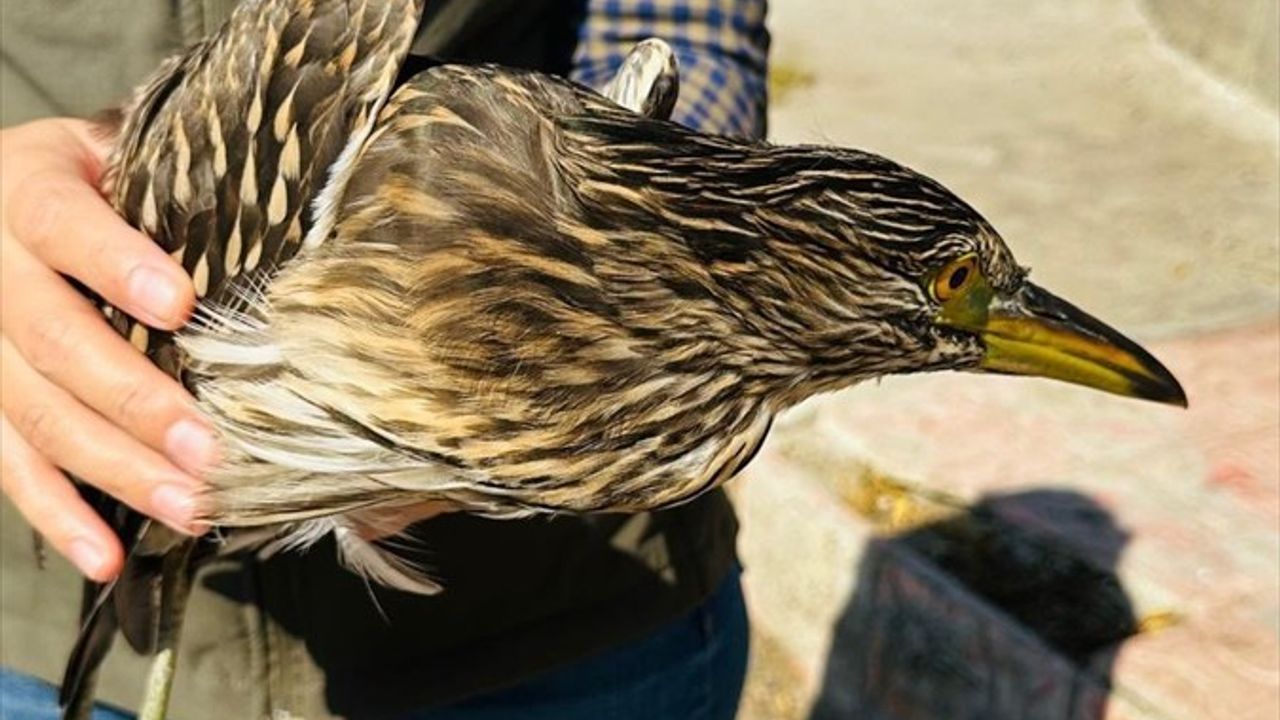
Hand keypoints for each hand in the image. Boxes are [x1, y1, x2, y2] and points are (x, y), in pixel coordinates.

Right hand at [1, 118, 215, 580]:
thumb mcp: (125, 151)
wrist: (2, 193)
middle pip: (53, 341)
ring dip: (114, 470)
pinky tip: (108, 555)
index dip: (114, 264)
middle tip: (211, 450)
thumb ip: (180, 181)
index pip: (62, 225)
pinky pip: (8, 464)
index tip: (180, 305)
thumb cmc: (99, 174)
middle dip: (136, 402)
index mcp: (24, 190)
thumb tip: (295, 210)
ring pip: (34, 416)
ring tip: (191, 508)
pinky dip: (57, 515)